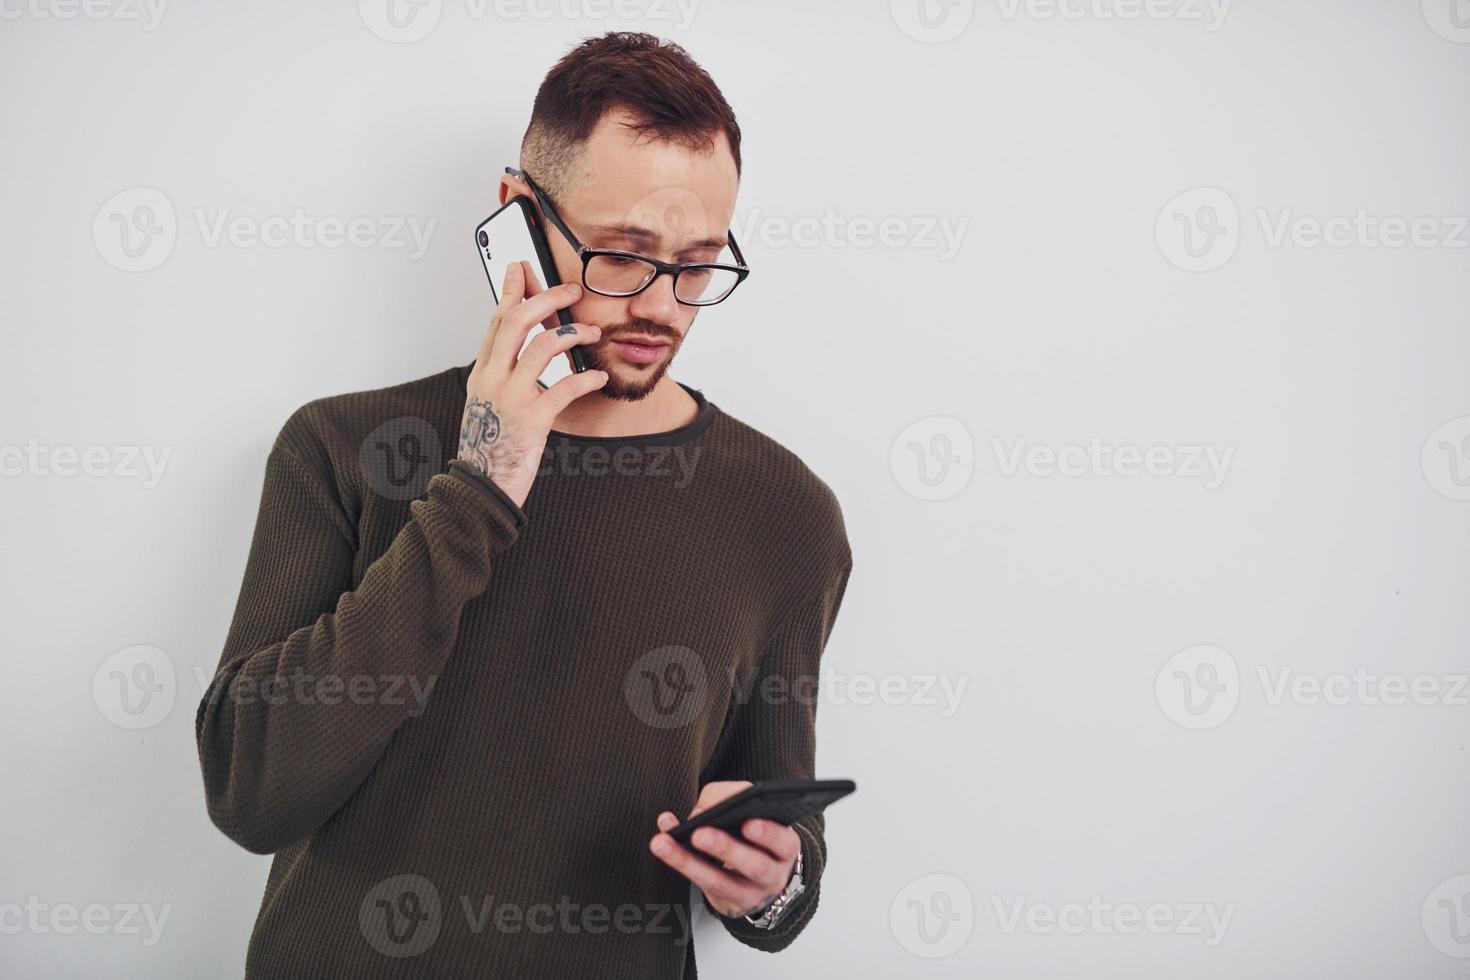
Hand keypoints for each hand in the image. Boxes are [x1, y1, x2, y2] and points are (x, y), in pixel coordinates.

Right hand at [458, 260, 606, 507]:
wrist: (480, 487)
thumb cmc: (488, 448)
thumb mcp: (486, 405)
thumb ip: (499, 377)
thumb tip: (515, 353)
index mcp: (482, 374)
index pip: (496, 323)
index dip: (510, 293)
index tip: (521, 270)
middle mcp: (492, 380)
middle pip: (517, 323)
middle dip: (546, 299)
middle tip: (570, 290)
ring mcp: (511, 398)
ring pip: (542, 348)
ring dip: (573, 334)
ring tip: (593, 332)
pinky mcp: (532, 420)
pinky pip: (564, 388)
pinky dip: (585, 378)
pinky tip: (598, 376)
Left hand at [648, 781, 800, 917]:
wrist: (762, 878)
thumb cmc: (756, 837)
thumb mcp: (755, 813)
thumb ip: (730, 799)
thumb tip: (700, 810)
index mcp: (785, 847)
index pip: (783, 842)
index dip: (768, 834)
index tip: (747, 822)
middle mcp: (772, 875)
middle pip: (754, 865)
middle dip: (726, 848)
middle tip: (699, 834)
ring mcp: (749, 894)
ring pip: (720, 882)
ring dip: (689, 861)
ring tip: (664, 842)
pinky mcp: (725, 903)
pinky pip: (699, 886)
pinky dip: (679, 862)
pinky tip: (663, 845)